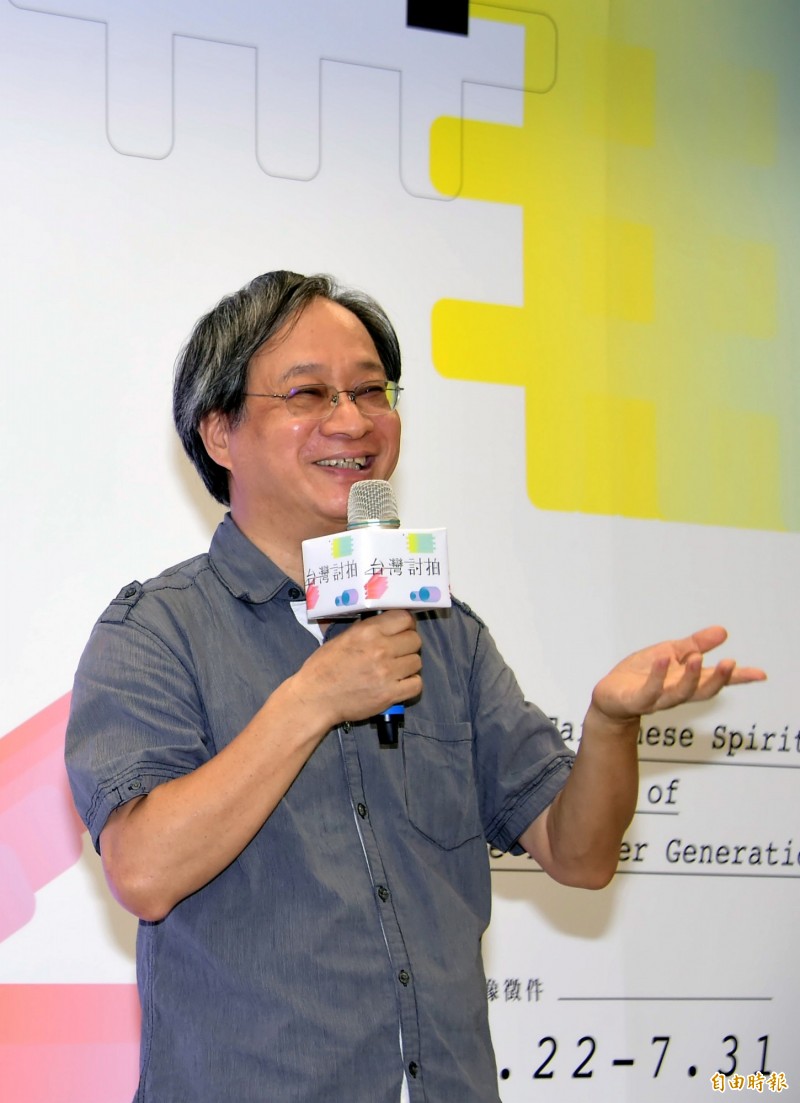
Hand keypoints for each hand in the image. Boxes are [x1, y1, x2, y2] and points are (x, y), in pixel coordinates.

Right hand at [291, 609, 422, 728]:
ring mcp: (387, 673)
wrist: (315, 699)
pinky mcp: (390, 694)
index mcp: (367, 632)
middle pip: (415, 640)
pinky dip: (410, 684)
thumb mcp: (342, 638)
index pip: (405, 618)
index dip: (407, 624)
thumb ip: (367, 629)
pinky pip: (416, 684)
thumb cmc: (324, 668)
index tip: (403, 630)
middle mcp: (380, 649)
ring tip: (396, 669)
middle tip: (398, 651)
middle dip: (408, 645)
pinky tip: (399, 683)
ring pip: (417, 662)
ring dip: (409, 665)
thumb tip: (387, 623)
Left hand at [591, 626, 765, 724]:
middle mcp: (676, 693)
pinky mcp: (636, 700)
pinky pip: (649, 690)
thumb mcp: (670, 653)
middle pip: (702, 691)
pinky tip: (662, 660)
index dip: (738, 678)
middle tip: (730, 664)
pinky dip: (657, 676)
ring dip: (689, 677)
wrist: (610, 696)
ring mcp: (657, 699)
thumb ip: (695, 644)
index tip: (760, 674)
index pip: (716, 680)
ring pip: (678, 693)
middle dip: (717, 679)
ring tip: (696, 658)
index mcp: (686, 682)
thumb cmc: (640, 675)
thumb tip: (723, 632)